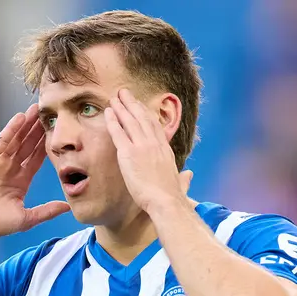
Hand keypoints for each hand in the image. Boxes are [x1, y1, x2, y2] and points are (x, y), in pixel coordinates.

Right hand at [0, 104, 69, 238]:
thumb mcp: (28, 218)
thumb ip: (47, 211)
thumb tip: (68, 207)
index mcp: (21, 180)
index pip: (37, 157)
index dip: (46, 145)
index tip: (58, 133)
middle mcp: (11, 168)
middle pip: (28, 144)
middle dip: (38, 129)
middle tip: (49, 113)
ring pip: (16, 139)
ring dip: (26, 124)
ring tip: (36, 109)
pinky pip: (1, 141)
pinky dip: (11, 129)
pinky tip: (20, 118)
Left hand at [104, 89, 192, 213]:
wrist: (166, 200)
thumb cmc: (172, 196)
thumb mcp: (180, 182)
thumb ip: (183, 177)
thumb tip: (189, 175)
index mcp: (165, 149)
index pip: (154, 125)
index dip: (145, 113)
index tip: (139, 104)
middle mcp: (154, 143)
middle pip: (142, 118)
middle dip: (132, 103)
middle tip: (124, 93)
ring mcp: (142, 146)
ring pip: (130, 121)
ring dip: (121, 107)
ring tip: (114, 98)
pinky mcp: (129, 154)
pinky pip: (118, 133)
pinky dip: (113, 120)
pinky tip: (108, 112)